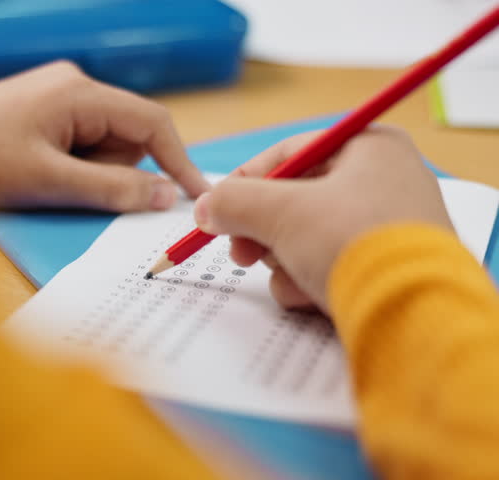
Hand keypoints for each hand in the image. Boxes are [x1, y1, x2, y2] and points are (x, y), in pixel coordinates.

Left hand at [0, 62, 209, 210]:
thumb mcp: (51, 182)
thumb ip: (112, 188)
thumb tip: (163, 196)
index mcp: (80, 93)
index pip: (152, 122)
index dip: (177, 160)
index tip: (191, 193)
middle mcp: (76, 85)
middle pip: (127, 136)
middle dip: (110, 170)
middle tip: (69, 185)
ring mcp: (60, 95)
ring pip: (105, 143)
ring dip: (89, 169)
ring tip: (45, 177)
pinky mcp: (48, 109)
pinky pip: (82, 141)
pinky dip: (73, 163)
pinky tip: (41, 169)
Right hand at [193, 126, 453, 312]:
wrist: (413, 314)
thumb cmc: (355, 243)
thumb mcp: (281, 212)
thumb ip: (234, 202)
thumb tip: (206, 209)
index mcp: (369, 147)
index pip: (289, 154)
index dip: (245, 182)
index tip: (216, 210)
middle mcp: (385, 181)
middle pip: (295, 199)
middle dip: (263, 232)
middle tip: (241, 253)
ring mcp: (388, 227)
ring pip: (306, 237)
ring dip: (284, 262)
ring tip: (291, 277)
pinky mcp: (386, 268)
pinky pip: (330, 265)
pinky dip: (310, 281)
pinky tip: (312, 296)